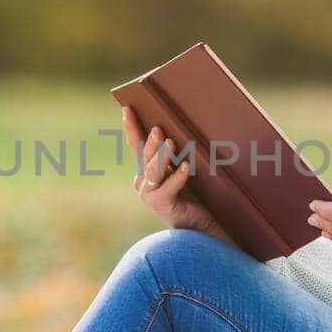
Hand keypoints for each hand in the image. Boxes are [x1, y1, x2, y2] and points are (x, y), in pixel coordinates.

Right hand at [122, 105, 235, 245]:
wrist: (203, 224)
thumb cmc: (196, 194)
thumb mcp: (184, 169)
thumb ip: (177, 154)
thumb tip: (181, 129)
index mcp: (146, 169)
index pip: (137, 144)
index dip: (132, 126)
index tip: (128, 107)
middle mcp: (143, 181)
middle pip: (145, 157)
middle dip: (151, 142)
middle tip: (159, 130)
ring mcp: (150, 195)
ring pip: (152, 172)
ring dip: (161, 157)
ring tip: (170, 143)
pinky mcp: (162, 206)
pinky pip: (168, 188)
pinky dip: (176, 177)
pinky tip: (184, 167)